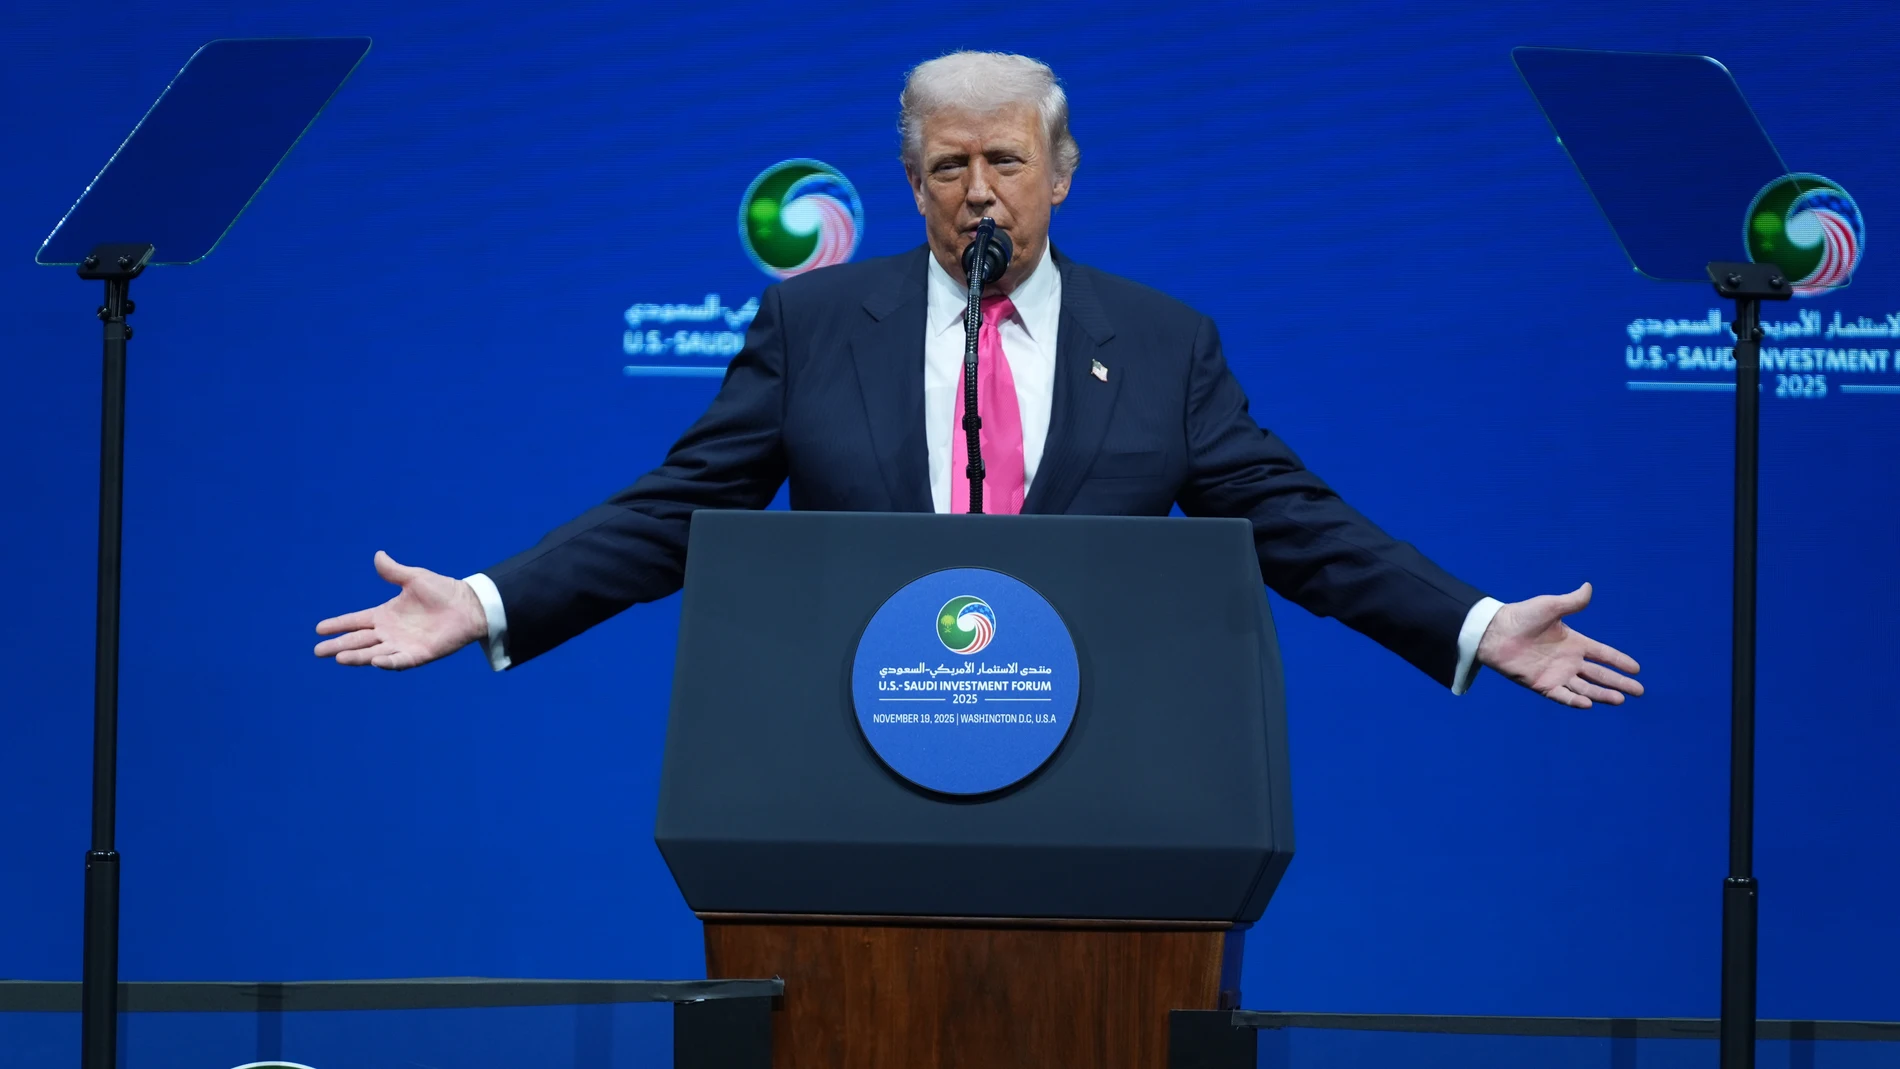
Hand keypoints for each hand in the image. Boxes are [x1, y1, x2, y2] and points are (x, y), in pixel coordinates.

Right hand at [314, 551, 486, 669]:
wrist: (468, 605)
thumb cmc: (442, 591)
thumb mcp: (414, 578)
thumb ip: (394, 572)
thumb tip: (378, 555)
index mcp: (385, 615)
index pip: (355, 621)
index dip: (338, 625)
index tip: (319, 629)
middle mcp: (389, 632)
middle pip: (358, 640)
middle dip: (338, 645)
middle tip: (318, 651)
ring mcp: (402, 645)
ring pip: (373, 653)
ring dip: (357, 656)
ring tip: (338, 658)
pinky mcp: (418, 654)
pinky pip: (400, 661)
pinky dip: (388, 662)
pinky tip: (375, 661)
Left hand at [1477, 582, 1641, 708]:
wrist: (1495, 632)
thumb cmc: (1521, 616)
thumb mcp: (1549, 607)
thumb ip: (1571, 602)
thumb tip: (1588, 587)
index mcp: (1574, 642)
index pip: (1603, 653)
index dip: (1619, 661)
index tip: (1637, 669)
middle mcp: (1569, 661)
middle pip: (1600, 674)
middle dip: (1619, 682)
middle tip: (1639, 691)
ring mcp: (1556, 674)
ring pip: (1585, 688)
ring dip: (1602, 694)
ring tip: (1620, 700)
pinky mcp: (1541, 685)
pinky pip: (1561, 696)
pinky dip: (1574, 701)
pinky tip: (1588, 703)